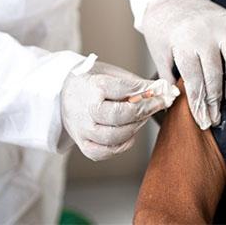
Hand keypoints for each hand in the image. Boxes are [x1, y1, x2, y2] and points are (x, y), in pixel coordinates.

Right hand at [61, 60, 175, 160]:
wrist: (62, 93)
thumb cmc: (92, 82)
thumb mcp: (111, 73)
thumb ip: (135, 84)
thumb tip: (162, 90)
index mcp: (91, 86)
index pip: (124, 90)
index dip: (146, 92)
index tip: (161, 91)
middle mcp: (85, 110)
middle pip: (120, 116)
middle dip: (144, 110)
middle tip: (158, 104)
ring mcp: (82, 130)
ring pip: (115, 137)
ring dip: (136, 127)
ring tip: (142, 117)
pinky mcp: (83, 144)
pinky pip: (105, 152)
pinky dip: (122, 145)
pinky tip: (129, 132)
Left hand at [141, 0, 225, 129]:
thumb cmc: (162, 30)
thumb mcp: (158, 54)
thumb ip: (168, 78)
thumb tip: (176, 104)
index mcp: (183, 45)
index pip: (195, 82)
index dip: (200, 105)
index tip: (204, 121)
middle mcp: (205, 35)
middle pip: (215, 74)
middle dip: (216, 100)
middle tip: (216, 117)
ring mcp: (220, 25)